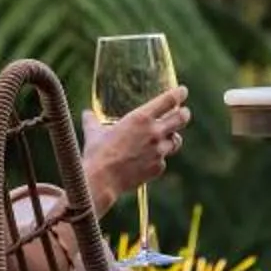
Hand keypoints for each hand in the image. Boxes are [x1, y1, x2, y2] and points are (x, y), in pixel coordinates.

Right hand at [81, 85, 190, 214]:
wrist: (101, 179)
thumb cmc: (97, 152)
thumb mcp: (94, 132)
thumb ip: (92, 120)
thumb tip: (86, 113)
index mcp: (141, 118)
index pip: (169, 100)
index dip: (179, 94)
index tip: (182, 91)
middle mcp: (154, 133)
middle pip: (181, 119)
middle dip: (184, 114)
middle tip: (183, 112)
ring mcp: (158, 152)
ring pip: (176, 141)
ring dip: (172, 138)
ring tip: (167, 138)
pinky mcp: (158, 168)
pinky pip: (163, 160)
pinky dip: (158, 159)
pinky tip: (148, 160)